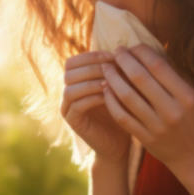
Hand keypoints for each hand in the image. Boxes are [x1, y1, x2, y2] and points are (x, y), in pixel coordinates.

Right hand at [61, 50, 130, 166]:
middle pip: (69, 71)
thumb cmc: (123, 112)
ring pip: (70, 88)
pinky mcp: (73, 122)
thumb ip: (117, 72)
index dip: (92, 55)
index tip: (114, 56)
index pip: (74, 61)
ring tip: (111, 82)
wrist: (119, 144)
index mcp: (77, 82)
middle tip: (112, 68)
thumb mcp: (121, 88)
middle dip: (92, 67)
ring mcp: (68, 108)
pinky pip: (76, 105)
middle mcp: (68, 92)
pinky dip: (92, 98)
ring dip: (91, 82)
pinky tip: (108, 96)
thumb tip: (126, 51)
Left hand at [100, 43, 193, 175]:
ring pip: (127, 96)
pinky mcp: (144, 138)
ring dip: (113, 78)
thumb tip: (146, 52)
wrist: (192, 156)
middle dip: (124, 60)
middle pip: (140, 78)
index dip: (141, 52)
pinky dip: (111, 100)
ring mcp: (157, 126)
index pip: (158, 66)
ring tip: (106, 67)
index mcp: (186, 96)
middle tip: (116, 51)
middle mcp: (172, 111)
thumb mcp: (190, 97)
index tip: (132, 46)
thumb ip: (171, 78)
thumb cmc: (190, 120)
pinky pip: (121, 115)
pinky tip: (106, 89)